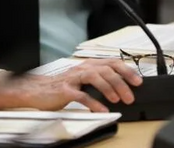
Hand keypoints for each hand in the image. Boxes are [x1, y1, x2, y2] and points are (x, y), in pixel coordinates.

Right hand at [0, 59, 142, 111]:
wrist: (35, 90)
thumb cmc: (59, 87)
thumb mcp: (81, 81)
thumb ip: (97, 81)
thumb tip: (120, 88)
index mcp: (87, 66)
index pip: (111, 63)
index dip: (126, 71)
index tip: (138, 81)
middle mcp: (81, 69)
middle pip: (106, 69)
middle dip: (121, 82)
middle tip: (131, 95)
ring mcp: (72, 79)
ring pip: (95, 77)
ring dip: (110, 88)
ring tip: (119, 100)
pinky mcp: (64, 90)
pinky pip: (81, 95)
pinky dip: (94, 102)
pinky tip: (102, 109)